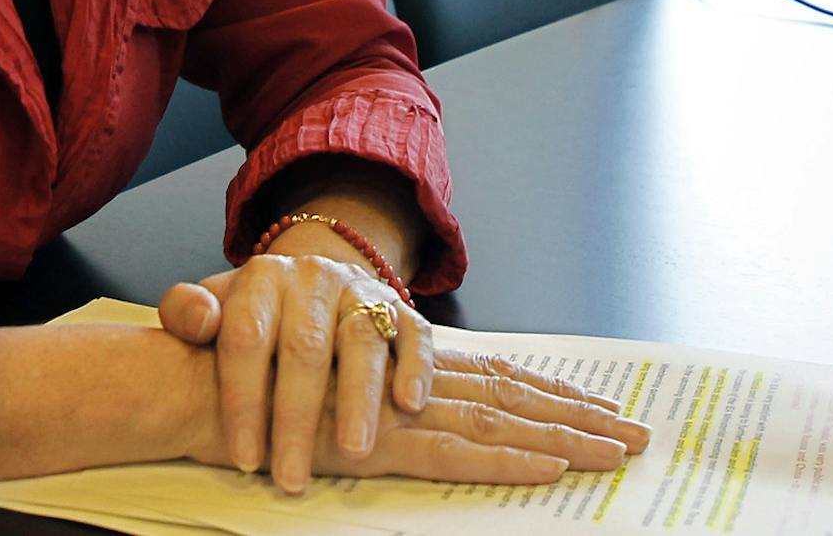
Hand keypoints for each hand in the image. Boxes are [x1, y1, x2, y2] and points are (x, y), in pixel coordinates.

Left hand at [162, 256, 427, 490]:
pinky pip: (414, 331)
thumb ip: (187, 312)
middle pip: (304, 347)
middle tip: (291, 476)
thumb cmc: (254, 313)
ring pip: (362, 340)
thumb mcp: (212, 305)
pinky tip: (408, 404)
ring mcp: (358, 289)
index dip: (244, 399)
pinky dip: (414, 368)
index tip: (243, 457)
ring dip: (359, 398)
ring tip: (353, 450)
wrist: (308, 278)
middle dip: (297, 417)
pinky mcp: (397, 305)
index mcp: (261, 279)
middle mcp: (312, 278)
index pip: (247, 337)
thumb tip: (197, 322)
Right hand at [175, 321, 653, 488]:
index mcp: (398, 364)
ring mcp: (394, 410)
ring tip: (617, 454)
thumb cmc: (245, 385)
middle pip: (510, 397)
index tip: (596, 405)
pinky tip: (551, 467)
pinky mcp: (377, 443)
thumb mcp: (310, 382)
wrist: (194, 380)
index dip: (545, 392)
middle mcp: (407, 379)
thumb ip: (348, 388)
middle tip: (637, 434)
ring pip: (498, 423)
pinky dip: (506, 459)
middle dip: (578, 416)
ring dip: (564, 438)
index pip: (489, 378)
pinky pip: (455, 454)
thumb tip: (401, 400)